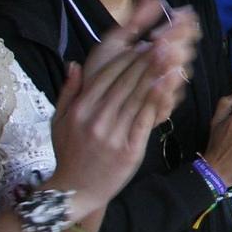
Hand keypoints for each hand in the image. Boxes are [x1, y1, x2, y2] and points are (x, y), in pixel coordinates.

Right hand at [48, 0, 198, 221]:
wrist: (75, 192)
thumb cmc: (69, 154)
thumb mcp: (59, 121)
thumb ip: (68, 92)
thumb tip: (75, 64)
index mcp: (80, 108)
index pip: (107, 75)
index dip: (127, 57)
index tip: (143, 42)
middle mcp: (95, 118)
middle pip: (125, 81)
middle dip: (146, 58)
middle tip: (165, 39)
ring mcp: (112, 133)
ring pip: (138, 96)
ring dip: (156, 72)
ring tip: (172, 53)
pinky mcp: (129, 148)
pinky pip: (146, 118)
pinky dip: (158, 99)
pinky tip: (170, 82)